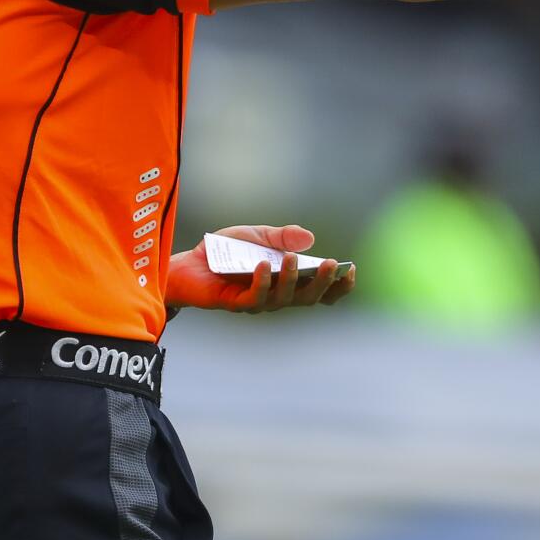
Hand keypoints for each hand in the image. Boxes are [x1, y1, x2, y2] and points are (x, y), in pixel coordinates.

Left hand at [164, 224, 356, 312]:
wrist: (188, 263)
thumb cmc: (225, 252)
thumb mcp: (256, 236)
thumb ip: (281, 237)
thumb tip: (310, 239)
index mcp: (288, 281)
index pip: (320, 291)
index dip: (338, 286)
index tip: (350, 270)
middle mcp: (277, 296)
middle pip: (308, 299)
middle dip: (322, 284)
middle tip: (331, 265)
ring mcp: (258, 302)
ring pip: (283, 299)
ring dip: (291, 280)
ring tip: (294, 260)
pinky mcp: (235, 304)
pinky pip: (254, 297)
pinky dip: (261, 282)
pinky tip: (263, 265)